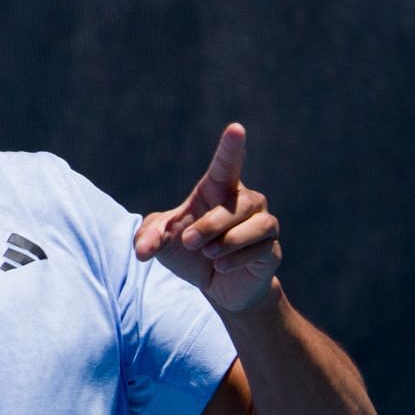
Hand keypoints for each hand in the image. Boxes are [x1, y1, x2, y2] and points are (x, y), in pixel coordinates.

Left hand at [134, 123, 282, 313]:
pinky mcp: (271, 249)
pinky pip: (261, 248)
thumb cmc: (188, 252)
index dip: (231, 147)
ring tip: (209, 254)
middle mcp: (245, 201)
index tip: (236, 128)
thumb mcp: (160, 243)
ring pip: (255, 224)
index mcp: (218, 190)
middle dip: (209, 225)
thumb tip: (143, 250)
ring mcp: (262, 223)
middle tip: (188, 241)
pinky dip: (237, 258)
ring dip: (226, 240)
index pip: (226, 164)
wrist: (214, 286)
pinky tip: (221, 266)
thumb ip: (148, 238)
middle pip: (235, 205)